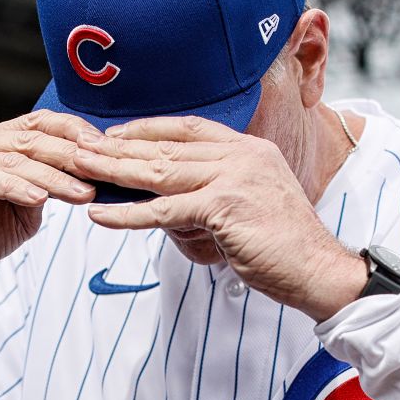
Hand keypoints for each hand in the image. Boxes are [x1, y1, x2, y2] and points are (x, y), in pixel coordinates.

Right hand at [0, 110, 98, 308]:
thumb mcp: (26, 211)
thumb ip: (49, 190)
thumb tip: (88, 178)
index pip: (41, 123)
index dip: (75, 131)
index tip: (107, 148)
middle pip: (32, 140)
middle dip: (72, 156)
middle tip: (103, 171)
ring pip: (13, 160)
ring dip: (52, 177)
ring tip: (82, 193)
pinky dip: (14, 187)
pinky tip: (38, 199)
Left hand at [74, 116, 366, 320]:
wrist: (319, 270)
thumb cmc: (286, 248)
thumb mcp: (250, 209)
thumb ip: (213, 198)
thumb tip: (169, 209)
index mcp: (250, 150)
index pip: (190, 128)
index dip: (149, 129)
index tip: (116, 133)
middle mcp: (242, 155)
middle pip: (167, 147)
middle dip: (120, 147)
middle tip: (81, 146)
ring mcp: (233, 178)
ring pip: (160, 172)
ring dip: (115, 171)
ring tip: (80, 169)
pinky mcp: (224, 207)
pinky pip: (164, 210)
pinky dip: (128, 213)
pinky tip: (101, 214)